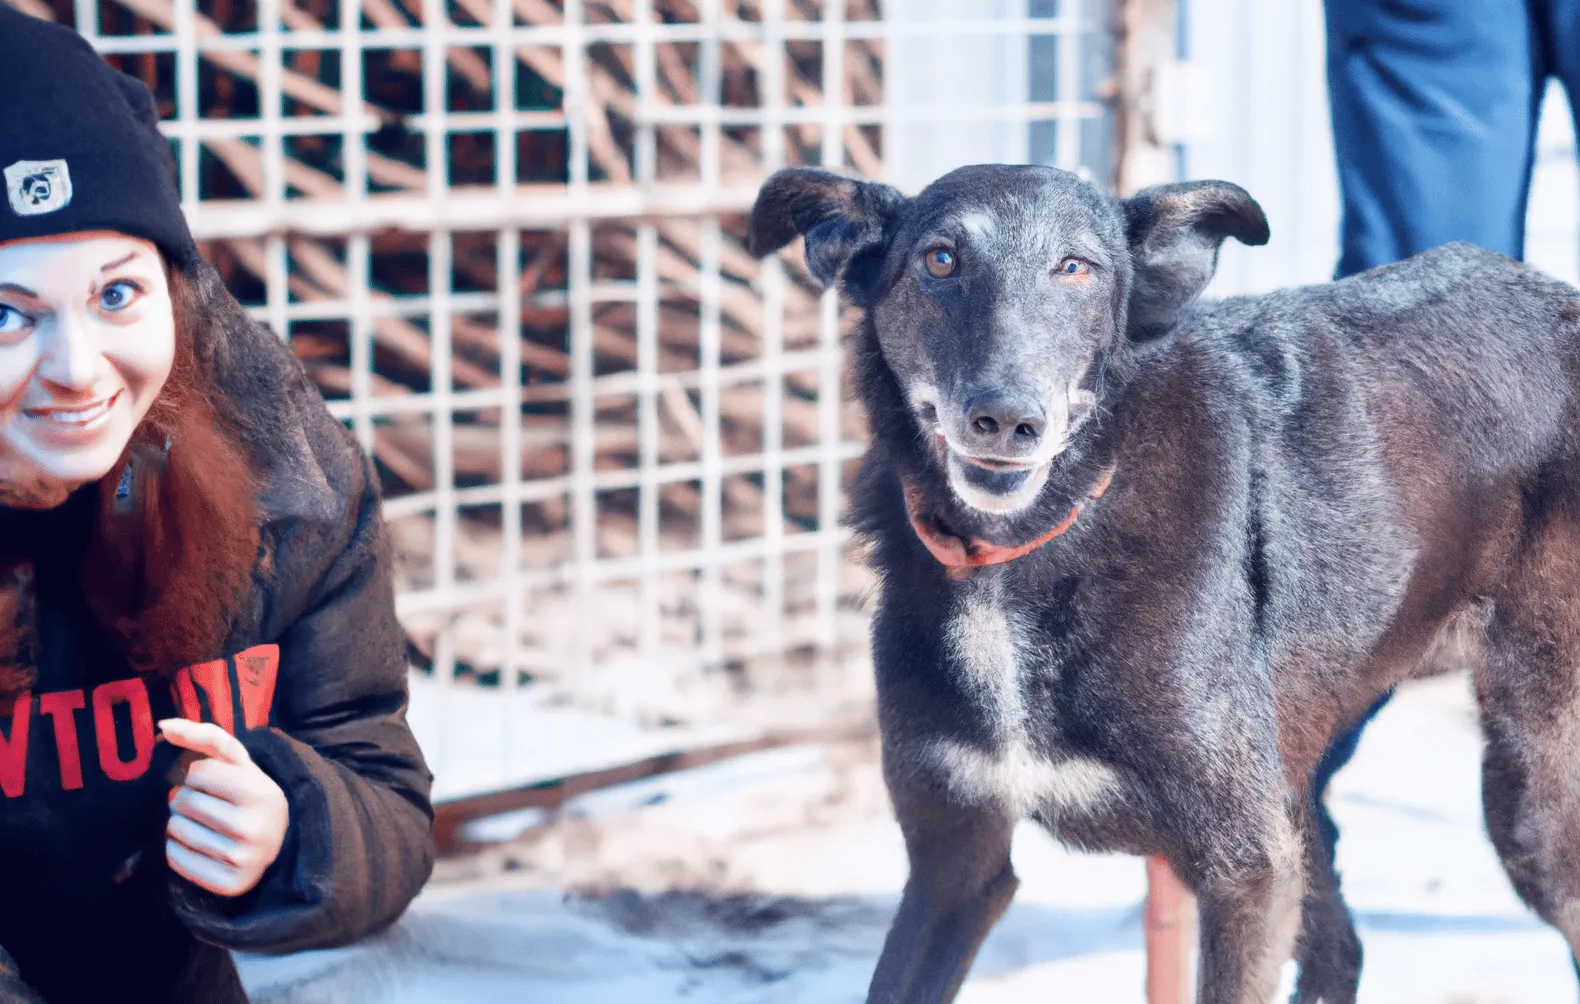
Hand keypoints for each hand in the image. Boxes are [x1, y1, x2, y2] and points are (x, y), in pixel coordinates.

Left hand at [160, 718, 289, 897]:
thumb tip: (164, 725)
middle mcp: (254, 827)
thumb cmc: (249, 796)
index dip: (199, 774)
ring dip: (179, 823)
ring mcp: (242, 859)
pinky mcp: (228, 884)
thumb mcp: (239, 763)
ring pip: (175, 829)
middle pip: (183, 801)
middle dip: (187, 799)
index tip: (214, 783)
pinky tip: (197, 846)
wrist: (279, 844)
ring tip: (200, 824)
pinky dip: (177, 849)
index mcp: (262, 792)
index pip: (198, 771)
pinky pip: (176, 859)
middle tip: (205, 806)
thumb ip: (206, 736)